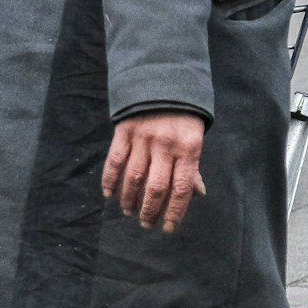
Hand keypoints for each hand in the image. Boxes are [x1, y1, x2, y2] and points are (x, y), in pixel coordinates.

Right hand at [101, 111, 206, 232]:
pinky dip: (110, 179)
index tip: (168, 228)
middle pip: (156, 187)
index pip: (182, 188)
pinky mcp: (124, 131)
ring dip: (129, 199)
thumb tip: (198, 194)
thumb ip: (193, 167)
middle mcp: (165, 145)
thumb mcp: (194, 138)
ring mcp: (143, 138)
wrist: (162, 80)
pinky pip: (115, 160)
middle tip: (146, 224)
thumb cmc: (182, 116)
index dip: (175, 211)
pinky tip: (108, 194)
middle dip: (150, 211)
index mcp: (188, 148)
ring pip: (133, 177)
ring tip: (129, 212)